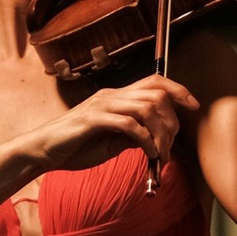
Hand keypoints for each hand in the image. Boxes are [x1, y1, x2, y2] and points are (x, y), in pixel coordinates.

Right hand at [15, 74, 198, 173]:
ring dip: (160, 133)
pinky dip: (145, 139)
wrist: (42, 150)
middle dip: (172, 119)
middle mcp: (112, 95)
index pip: (155, 81)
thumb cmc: (76, 146)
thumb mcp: (111, 141)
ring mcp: (102, 105)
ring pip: (146, 107)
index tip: (194, 106)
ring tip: (160, 154)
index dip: (179, 89)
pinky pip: (128, 124)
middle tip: (171, 146)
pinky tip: (147, 153)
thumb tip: (155, 138)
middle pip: (156, 92)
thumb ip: (132, 135)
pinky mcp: (92, 120)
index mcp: (117, 96)